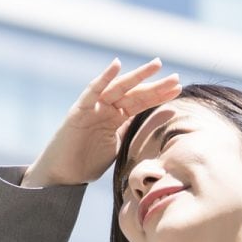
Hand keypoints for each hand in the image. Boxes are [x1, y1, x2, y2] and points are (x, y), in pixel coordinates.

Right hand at [23, 58, 181, 186]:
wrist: (63, 175)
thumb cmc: (87, 163)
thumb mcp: (118, 146)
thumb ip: (133, 132)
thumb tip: (158, 125)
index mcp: (116, 117)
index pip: (141, 103)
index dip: (159, 96)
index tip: (178, 88)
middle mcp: (106, 108)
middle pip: (134, 93)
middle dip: (155, 85)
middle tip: (175, 77)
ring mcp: (93, 108)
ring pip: (118, 88)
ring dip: (137, 76)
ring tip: (156, 65)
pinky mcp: (79, 111)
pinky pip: (92, 91)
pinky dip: (104, 78)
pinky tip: (116, 65)